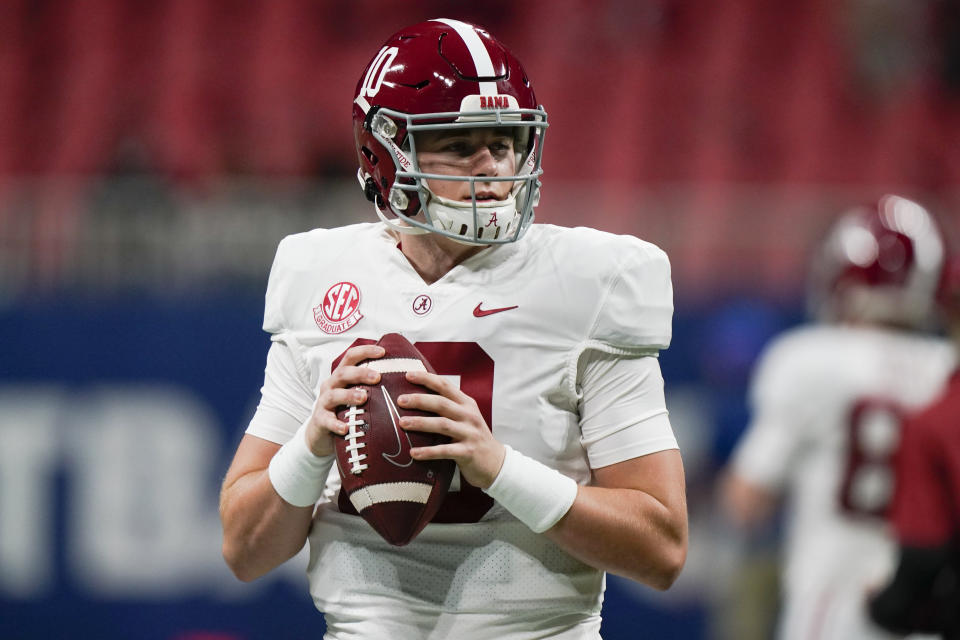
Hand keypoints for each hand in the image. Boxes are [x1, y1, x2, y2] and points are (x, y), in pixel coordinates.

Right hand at [303, 344, 383, 456]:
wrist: (321, 433)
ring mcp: (324, 402)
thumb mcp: (356, 394)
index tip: (382, 352)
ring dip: (349, 395)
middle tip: (377, 377)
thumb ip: (373, 386)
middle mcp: (331, 385)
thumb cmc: (345, 410)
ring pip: (334, 395)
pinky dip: (336, 424)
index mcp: (342, 376)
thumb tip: (404, 378)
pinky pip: (327, 421)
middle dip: (360, 373)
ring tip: (363, 398)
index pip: (351, 357)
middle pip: (343, 373)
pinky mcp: (320, 420)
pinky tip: (345, 428)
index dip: (365, 351)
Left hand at [397, 370, 505, 488]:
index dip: (427, 379)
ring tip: (402, 423)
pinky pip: (445, 450)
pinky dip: (428, 451)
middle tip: (400, 400)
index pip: (445, 386)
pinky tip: (413, 453)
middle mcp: (469, 416)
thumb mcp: (465, 418)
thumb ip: (447, 407)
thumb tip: (415, 398)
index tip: (408, 375)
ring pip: (442, 425)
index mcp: (466, 404)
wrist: (495, 463)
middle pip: (442, 403)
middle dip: (420, 400)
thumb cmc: (472, 437)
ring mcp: (470, 433)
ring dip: (420, 423)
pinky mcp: (468, 452)